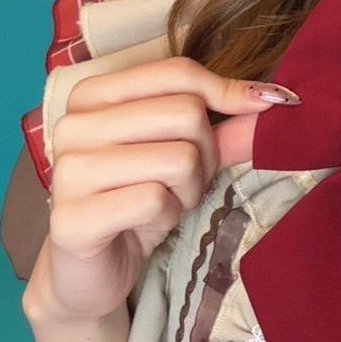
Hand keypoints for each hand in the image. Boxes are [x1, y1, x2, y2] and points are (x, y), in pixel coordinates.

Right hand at [26, 58, 297, 326]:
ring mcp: (69, 171)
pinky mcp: (72, 219)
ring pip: (178, 158)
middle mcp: (74, 125)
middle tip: (187, 180)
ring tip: (166, 201)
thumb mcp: (176, 150)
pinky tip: (147, 223)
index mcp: (93, 95)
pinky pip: (155, 200)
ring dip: (190, 188)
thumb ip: (218, 123)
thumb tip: (271, 98)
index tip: (261, 106)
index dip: (228, 90)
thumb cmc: (134, 198)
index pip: (177, 73)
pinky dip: (168, 215)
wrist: (91, 269)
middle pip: (185, 113)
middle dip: (207, 153)